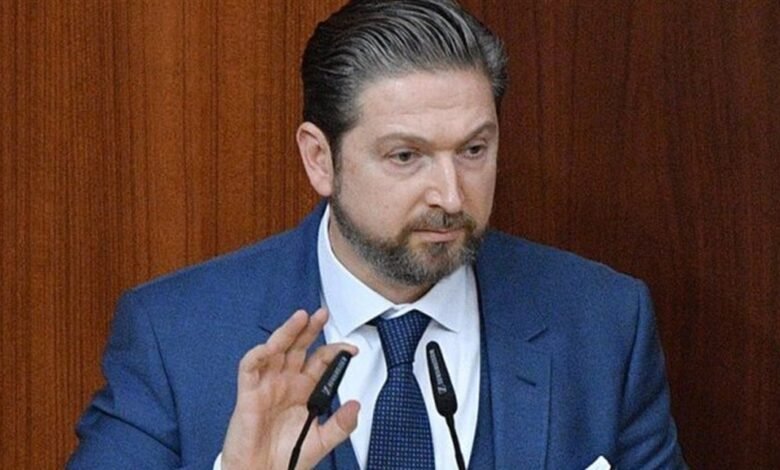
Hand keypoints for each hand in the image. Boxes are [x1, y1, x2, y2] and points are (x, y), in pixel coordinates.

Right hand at [221, 308, 358, 469]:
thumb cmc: (287, 459)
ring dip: (287, 332)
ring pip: (275, 350)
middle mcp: (285, 383)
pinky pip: (250, 367)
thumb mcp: (322, 441)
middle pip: (298, 347)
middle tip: (322, 315)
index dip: (334, 351)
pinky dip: (258, 355)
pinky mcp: (248, 394)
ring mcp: (267, 385)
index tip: (351, 349)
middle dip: (310, 329)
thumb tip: (356, 405)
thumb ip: (341, 424)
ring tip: (300, 318)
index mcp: (303, 390)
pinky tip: (270, 347)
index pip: (319, 361)